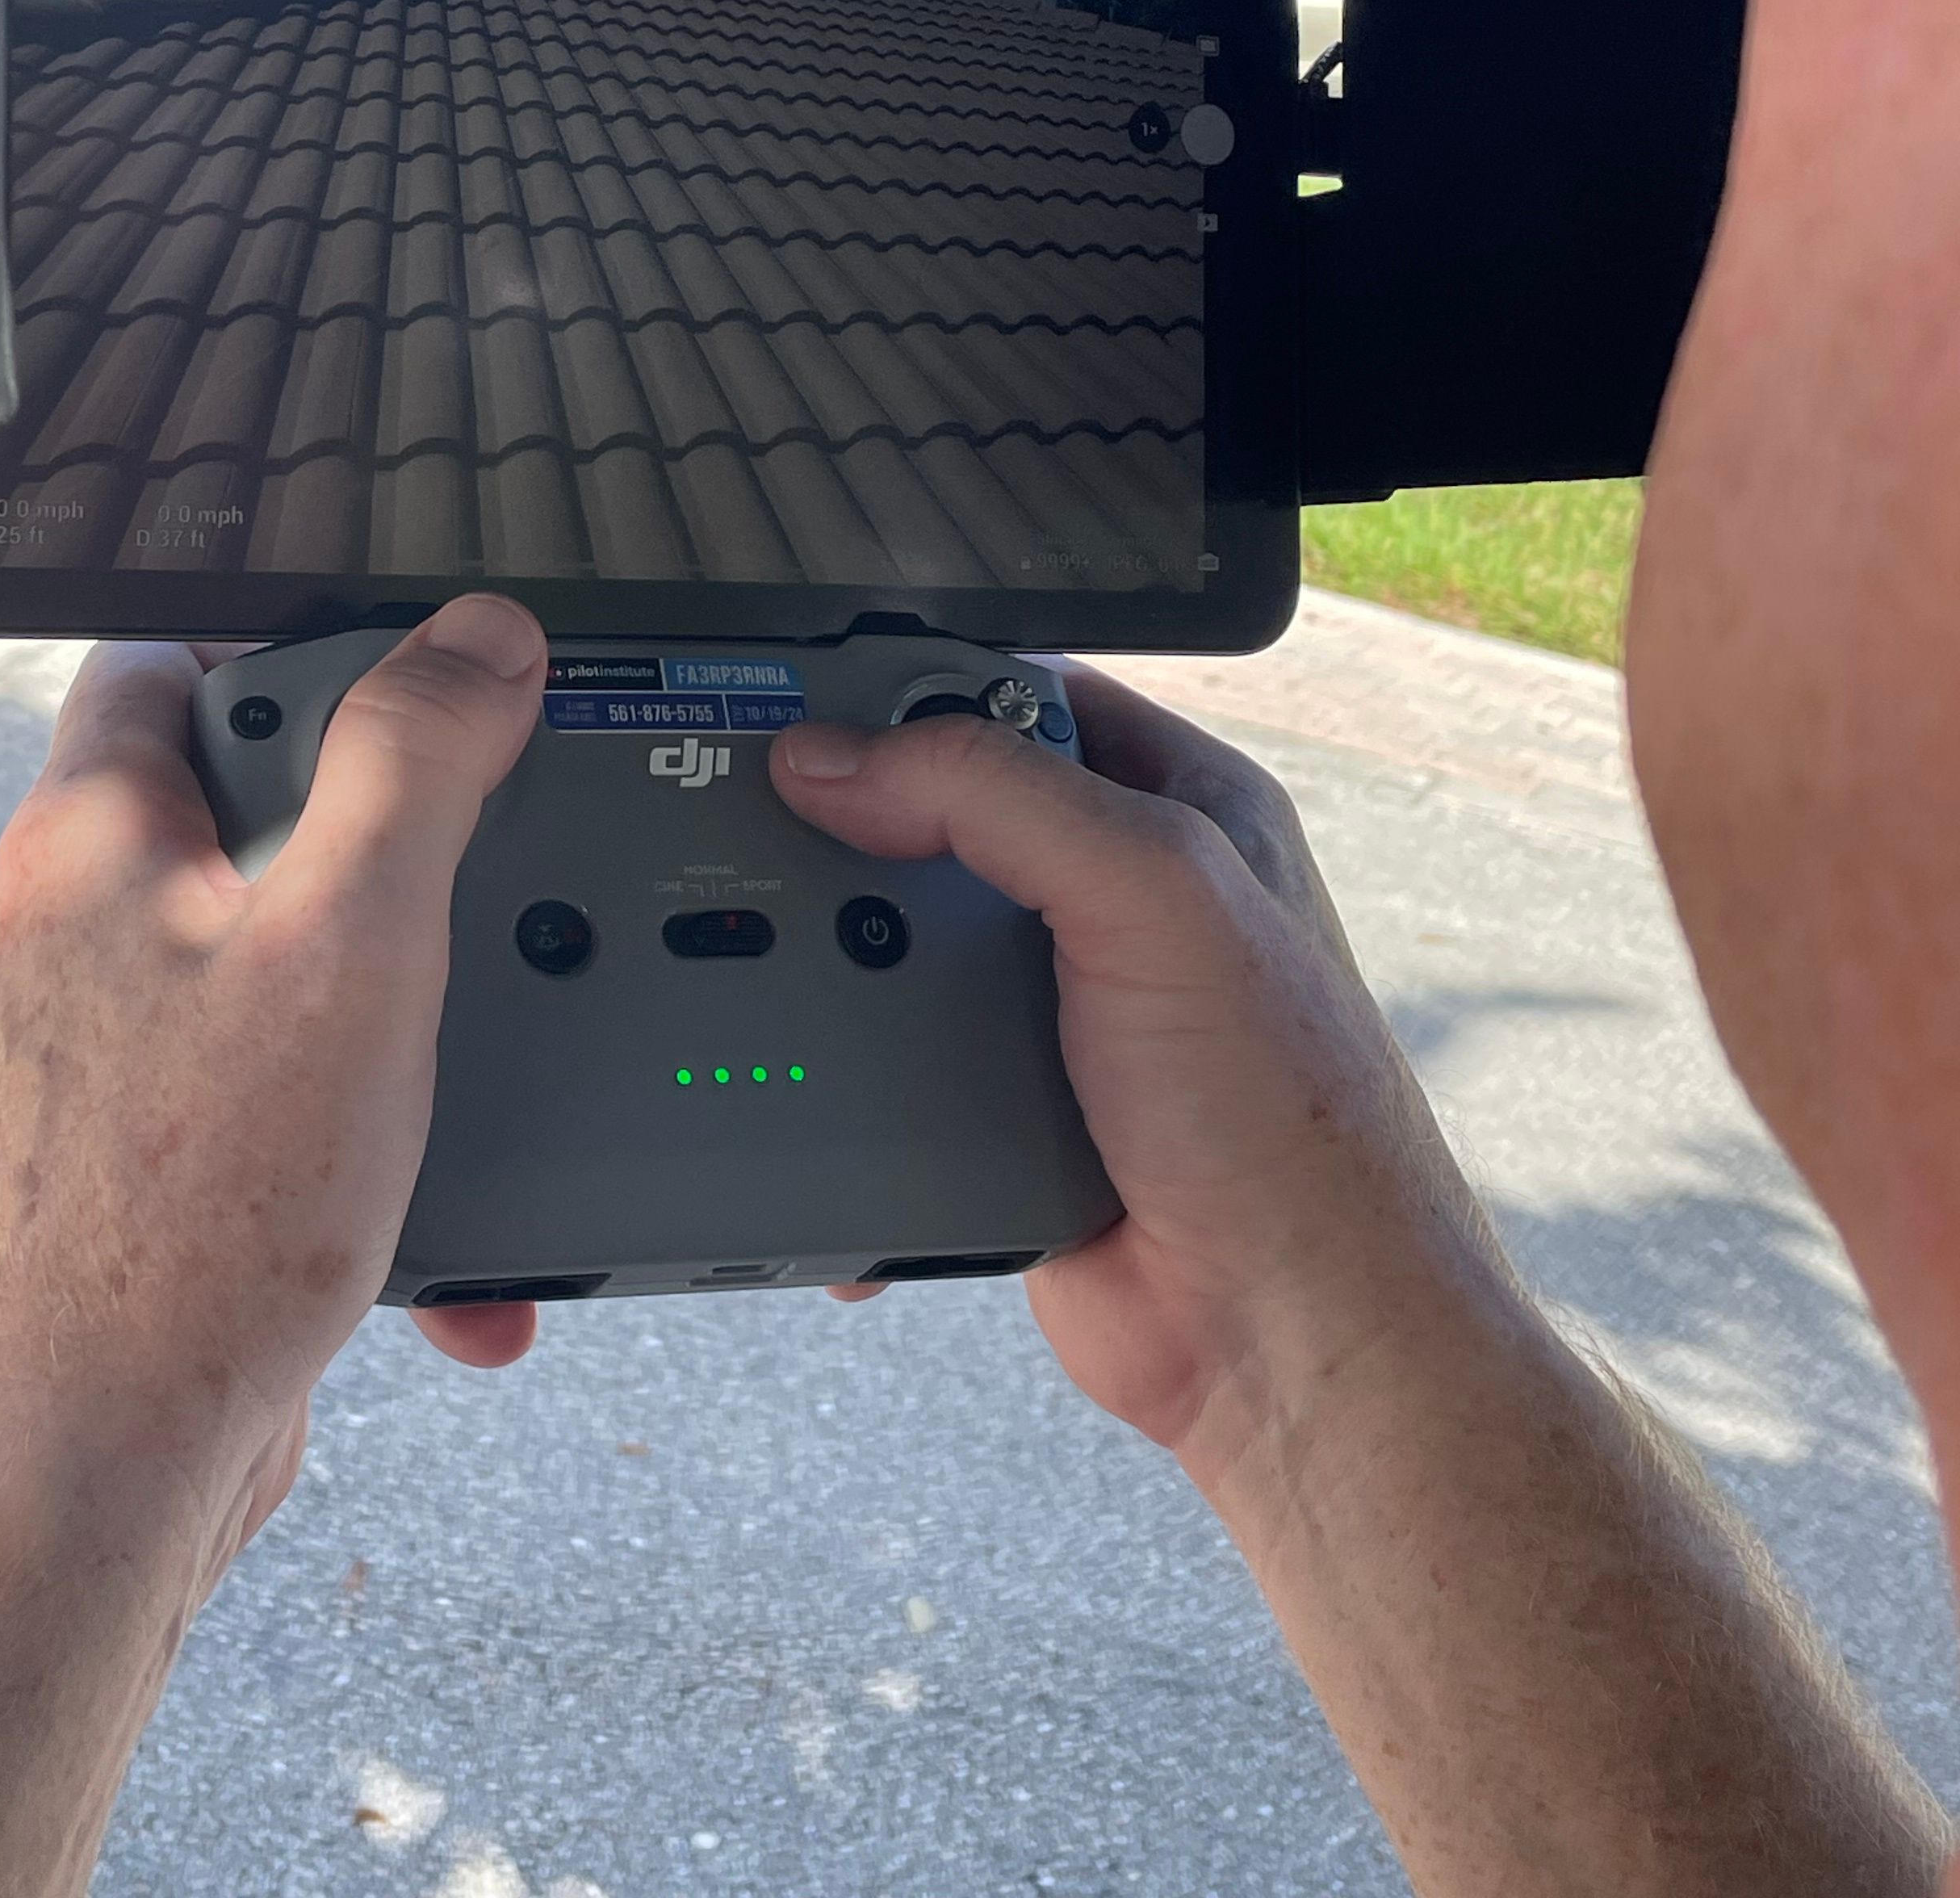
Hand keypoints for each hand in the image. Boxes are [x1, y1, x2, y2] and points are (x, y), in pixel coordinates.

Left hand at [0, 597, 546, 1605]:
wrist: (123, 1459)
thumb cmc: (204, 1209)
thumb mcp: (354, 936)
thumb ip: (417, 763)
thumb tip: (480, 636)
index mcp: (92, 840)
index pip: (169, 653)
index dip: (296, 638)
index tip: (421, 672)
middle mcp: (87, 930)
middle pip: (259, 804)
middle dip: (395, 844)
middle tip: (486, 862)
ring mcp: (126, 1047)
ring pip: (301, 961)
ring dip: (413, 1012)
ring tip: (485, 1050)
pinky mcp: (175, 1150)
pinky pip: (307, 1095)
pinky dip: (390, 1136)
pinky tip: (455, 1213)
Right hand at [771, 671, 1499, 1479]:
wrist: (1286, 1337)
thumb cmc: (1286, 1117)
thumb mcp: (1154, 892)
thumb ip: (998, 799)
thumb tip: (839, 757)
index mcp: (1179, 807)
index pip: (1019, 699)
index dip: (914, 692)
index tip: (808, 703)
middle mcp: (1117, 898)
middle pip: (939, 819)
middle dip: (848, 828)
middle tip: (744, 817)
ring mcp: (1057, 1009)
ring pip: (898, 944)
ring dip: (830, 960)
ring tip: (746, 947)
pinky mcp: (1004, 1112)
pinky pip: (889, 1068)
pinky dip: (836, 1078)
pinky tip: (798, 1078)